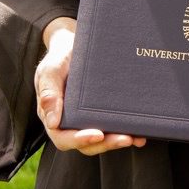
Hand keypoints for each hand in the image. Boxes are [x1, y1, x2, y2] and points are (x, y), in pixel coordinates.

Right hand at [35, 16, 145, 155]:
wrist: (73, 45)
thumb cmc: (59, 59)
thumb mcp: (50, 71)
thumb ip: (49, 93)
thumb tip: (52, 122)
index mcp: (54, 117)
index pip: (64, 138)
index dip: (80, 140)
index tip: (97, 135)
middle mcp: (71, 123)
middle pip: (87, 143)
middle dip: (106, 143)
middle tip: (125, 138)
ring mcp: (88, 120)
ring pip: (102, 139)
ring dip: (118, 141)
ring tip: (135, 137)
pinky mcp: (102, 113)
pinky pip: (113, 126)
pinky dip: (127, 131)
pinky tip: (140, 133)